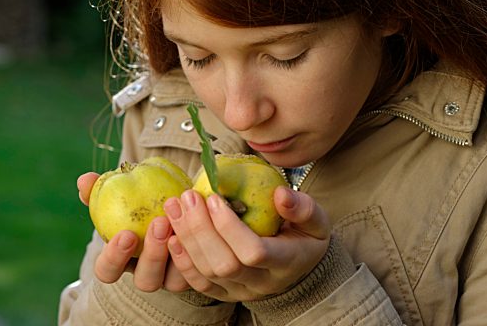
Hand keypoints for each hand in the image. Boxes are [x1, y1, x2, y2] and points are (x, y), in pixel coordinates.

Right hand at [77, 172, 188, 291]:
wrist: (178, 202)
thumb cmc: (141, 200)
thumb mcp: (121, 192)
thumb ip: (100, 187)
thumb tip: (85, 180)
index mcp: (122, 260)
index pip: (108, 271)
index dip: (114, 257)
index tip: (125, 233)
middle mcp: (148, 273)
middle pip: (145, 280)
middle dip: (152, 254)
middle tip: (159, 223)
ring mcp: (173, 276)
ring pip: (173, 281)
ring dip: (177, 253)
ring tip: (181, 222)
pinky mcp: (197, 270)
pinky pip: (198, 268)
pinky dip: (198, 248)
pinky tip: (202, 221)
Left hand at [163, 186, 330, 301]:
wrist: (300, 267)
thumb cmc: (306, 237)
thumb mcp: (316, 221)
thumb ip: (303, 207)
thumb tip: (281, 194)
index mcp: (286, 263)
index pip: (253, 252)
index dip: (229, 227)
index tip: (214, 198)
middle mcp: (261, 283)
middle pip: (224, 264)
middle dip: (200, 229)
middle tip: (187, 197)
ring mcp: (240, 291)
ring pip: (207, 273)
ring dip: (186, 239)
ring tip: (174, 207)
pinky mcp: (224, 293)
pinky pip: (198, 283)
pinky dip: (181, 260)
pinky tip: (171, 234)